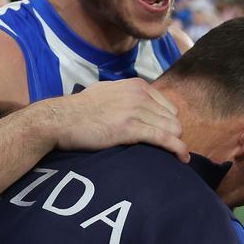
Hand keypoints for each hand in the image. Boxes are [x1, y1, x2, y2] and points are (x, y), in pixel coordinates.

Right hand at [45, 78, 188, 162]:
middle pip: (172, 118)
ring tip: (176, 157)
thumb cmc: (80, 109)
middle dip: (173, 134)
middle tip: (168, 149)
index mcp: (137, 85)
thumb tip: (135, 104)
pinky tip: (182, 158)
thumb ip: (125, 95)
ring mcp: (136, 110)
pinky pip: (164, 139)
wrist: (61, 119)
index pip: (168, 106)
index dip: (168, 123)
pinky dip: (177, 149)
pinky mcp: (131, 128)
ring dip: (176, 143)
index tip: (165, 136)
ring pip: (172, 129)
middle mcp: (140, 95)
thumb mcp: (107, 92)